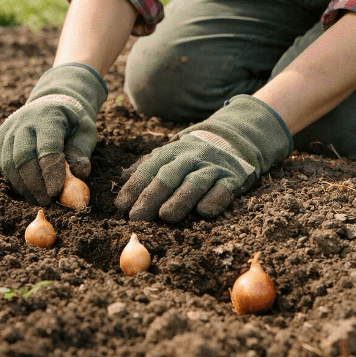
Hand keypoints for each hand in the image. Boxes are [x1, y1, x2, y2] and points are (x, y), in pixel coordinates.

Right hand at [0, 63, 106, 205]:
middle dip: (35, 184)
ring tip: (39, 199)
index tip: (56, 193)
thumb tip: (79, 176)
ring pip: (10, 163)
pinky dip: (15, 181)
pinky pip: (4, 164)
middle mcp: (24, 120)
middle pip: (23, 157)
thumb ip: (81, 153)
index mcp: (49, 116)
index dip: (51, 172)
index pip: (47, 147)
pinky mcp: (1, 139)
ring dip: (24, 186)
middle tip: (46, 202)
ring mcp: (9, 129)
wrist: (51, 102)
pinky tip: (29, 190)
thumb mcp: (84, 132)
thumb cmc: (71, 122)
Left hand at [116, 95, 291, 221]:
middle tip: (136, 217)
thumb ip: (147, 167)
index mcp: (171, 152)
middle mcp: (190, 157)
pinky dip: (215, 200)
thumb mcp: (170, 155)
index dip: (133, 188)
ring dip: (180, 200)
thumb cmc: (193, 155)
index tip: (121, 207)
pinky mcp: (233, 177)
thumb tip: (120, 178)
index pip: (148, 169)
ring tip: (165, 216)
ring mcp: (212, 167)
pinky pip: (223, 189)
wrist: (235, 139)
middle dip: (150, 197)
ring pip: (194, 183)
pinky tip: (204, 212)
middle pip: (168, 177)